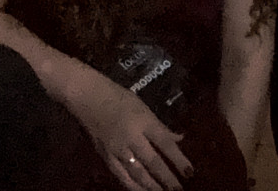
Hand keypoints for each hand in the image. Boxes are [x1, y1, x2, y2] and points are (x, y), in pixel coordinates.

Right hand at [73, 73, 191, 190]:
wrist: (87, 96)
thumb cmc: (118, 96)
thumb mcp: (142, 106)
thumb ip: (159, 125)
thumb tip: (177, 138)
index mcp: (143, 120)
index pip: (165, 143)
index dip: (178, 159)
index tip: (190, 172)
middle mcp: (132, 137)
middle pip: (153, 161)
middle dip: (167, 178)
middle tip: (178, 189)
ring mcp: (118, 149)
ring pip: (137, 173)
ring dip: (152, 186)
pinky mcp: (106, 156)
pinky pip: (121, 175)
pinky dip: (133, 186)